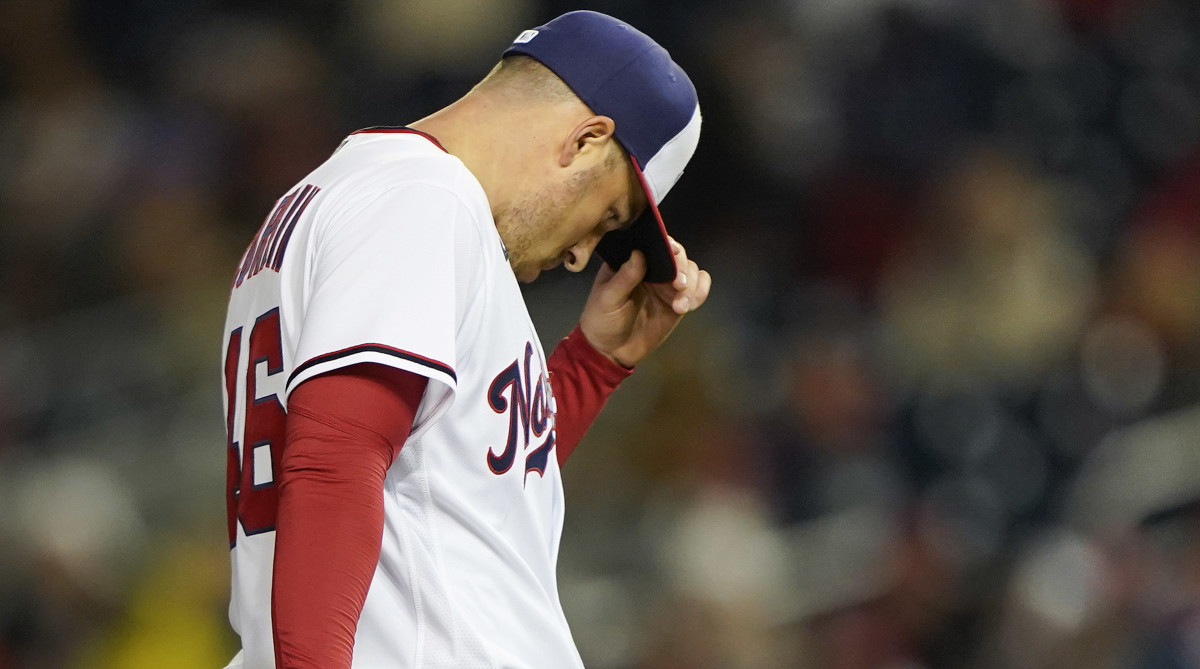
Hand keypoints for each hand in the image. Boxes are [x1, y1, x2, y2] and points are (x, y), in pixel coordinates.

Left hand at [578, 239, 711, 367]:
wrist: (611, 351)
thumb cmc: (602, 320)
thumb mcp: (608, 299)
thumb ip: (624, 277)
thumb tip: (639, 253)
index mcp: (631, 261)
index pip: (654, 244)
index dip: (666, 244)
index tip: (673, 252)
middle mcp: (653, 268)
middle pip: (678, 255)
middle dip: (682, 268)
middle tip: (679, 285)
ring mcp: (667, 285)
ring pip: (691, 271)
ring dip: (692, 285)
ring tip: (680, 306)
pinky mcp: (678, 301)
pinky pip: (698, 289)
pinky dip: (701, 292)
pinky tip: (690, 305)